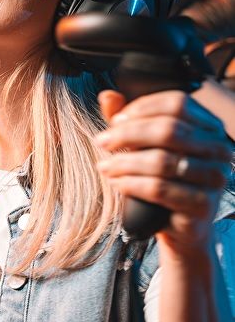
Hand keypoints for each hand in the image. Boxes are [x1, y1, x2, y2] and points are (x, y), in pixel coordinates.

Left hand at [95, 89, 231, 254]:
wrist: (178, 226)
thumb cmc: (161, 179)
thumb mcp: (141, 146)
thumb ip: (127, 121)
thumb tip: (108, 95)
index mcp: (209, 127)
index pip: (177, 103)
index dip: (142, 108)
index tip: (115, 120)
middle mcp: (219, 149)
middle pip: (169, 130)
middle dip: (127, 134)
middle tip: (102, 142)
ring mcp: (215, 178)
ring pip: (162, 161)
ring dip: (124, 162)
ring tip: (104, 166)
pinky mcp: (203, 205)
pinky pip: (160, 189)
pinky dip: (131, 184)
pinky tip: (116, 183)